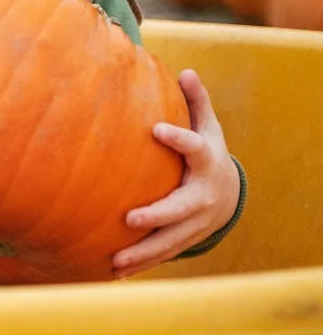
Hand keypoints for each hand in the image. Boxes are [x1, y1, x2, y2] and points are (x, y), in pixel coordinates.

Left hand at [112, 69, 239, 277]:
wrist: (228, 196)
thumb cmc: (208, 154)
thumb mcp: (209, 127)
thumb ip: (197, 102)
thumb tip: (186, 70)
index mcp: (206, 163)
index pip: (195, 147)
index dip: (178, 138)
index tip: (155, 128)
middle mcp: (202, 196)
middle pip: (181, 208)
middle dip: (158, 214)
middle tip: (131, 218)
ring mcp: (195, 222)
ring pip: (170, 240)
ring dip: (143, 252)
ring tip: (115, 259)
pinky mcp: (185, 239)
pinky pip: (162, 254)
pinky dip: (141, 265)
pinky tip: (114, 272)